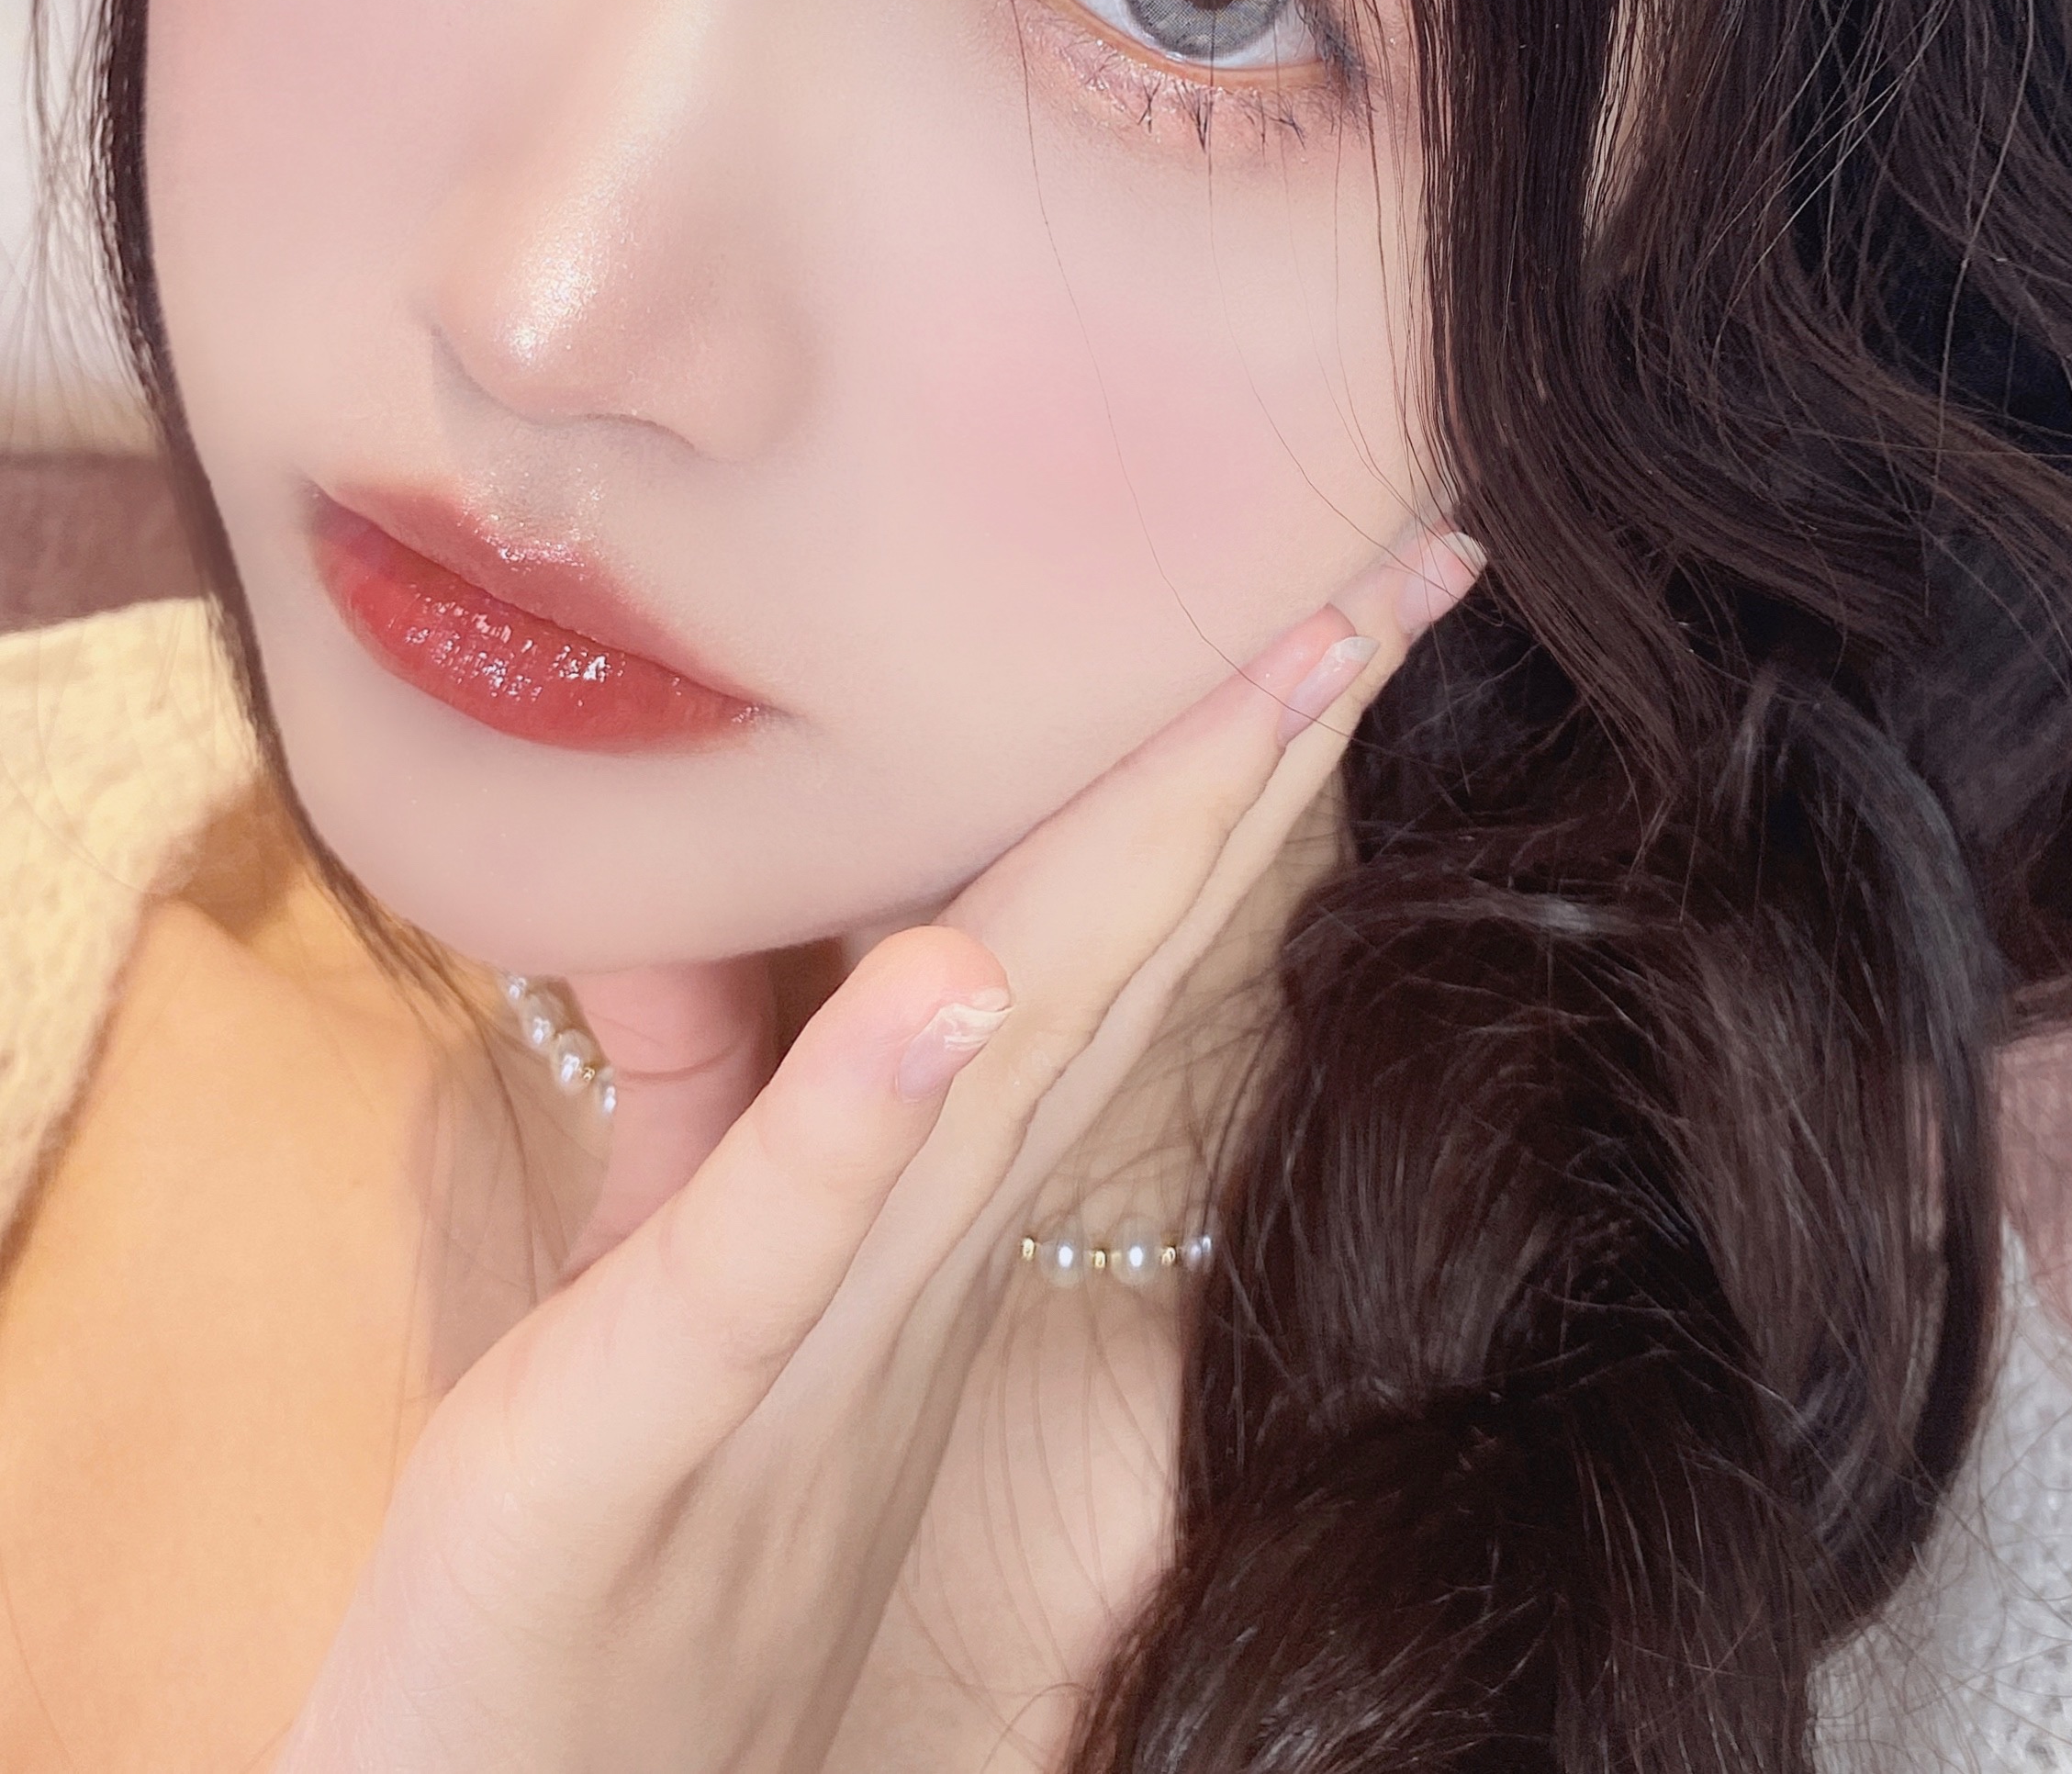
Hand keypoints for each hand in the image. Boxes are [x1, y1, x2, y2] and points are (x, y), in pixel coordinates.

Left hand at [275, 526, 1481, 1773]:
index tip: (1351, 595)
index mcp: (927, 1196)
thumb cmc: (594, 1567)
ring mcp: (813, 1328)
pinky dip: (870, 1105)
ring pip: (1011, 1052)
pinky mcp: (656, 1406)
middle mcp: (920, 1245)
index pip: (1104, 926)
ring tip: (1284, 676)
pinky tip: (954, 983)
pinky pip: (778, 1242)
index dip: (1231, 754)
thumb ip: (719, 1094)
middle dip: (1268, 744)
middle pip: (1117, 943)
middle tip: (1418, 563)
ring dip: (1147, 857)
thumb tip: (715, 899)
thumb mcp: (662, 1278)